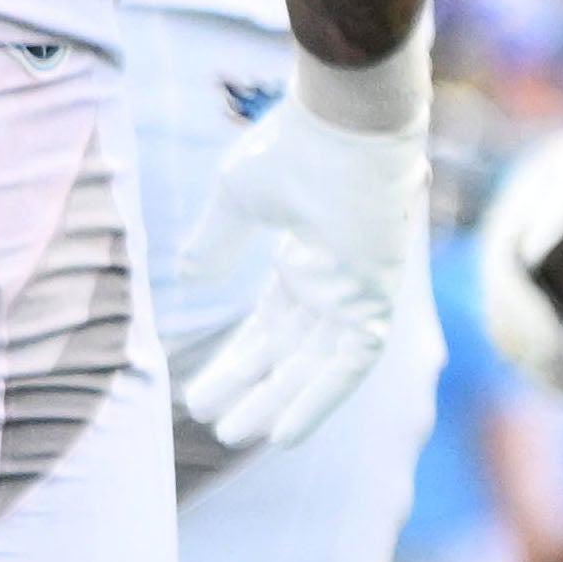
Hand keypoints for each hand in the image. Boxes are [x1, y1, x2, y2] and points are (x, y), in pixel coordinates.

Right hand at [182, 85, 428, 453]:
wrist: (344, 124)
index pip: (271, 327)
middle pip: (291, 355)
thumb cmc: (294, 149)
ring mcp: (357, 295)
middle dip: (254, 390)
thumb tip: (188, 278)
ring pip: (316, 369)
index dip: (237, 362)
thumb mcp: (240, 200)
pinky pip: (348, 366)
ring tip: (237, 437)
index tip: (201, 392)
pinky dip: (318, 400)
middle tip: (216, 424)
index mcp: (306, 259)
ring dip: (279, 404)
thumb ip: (217, 243)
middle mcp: (334, 285)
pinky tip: (283, 433)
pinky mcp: (374, 301)